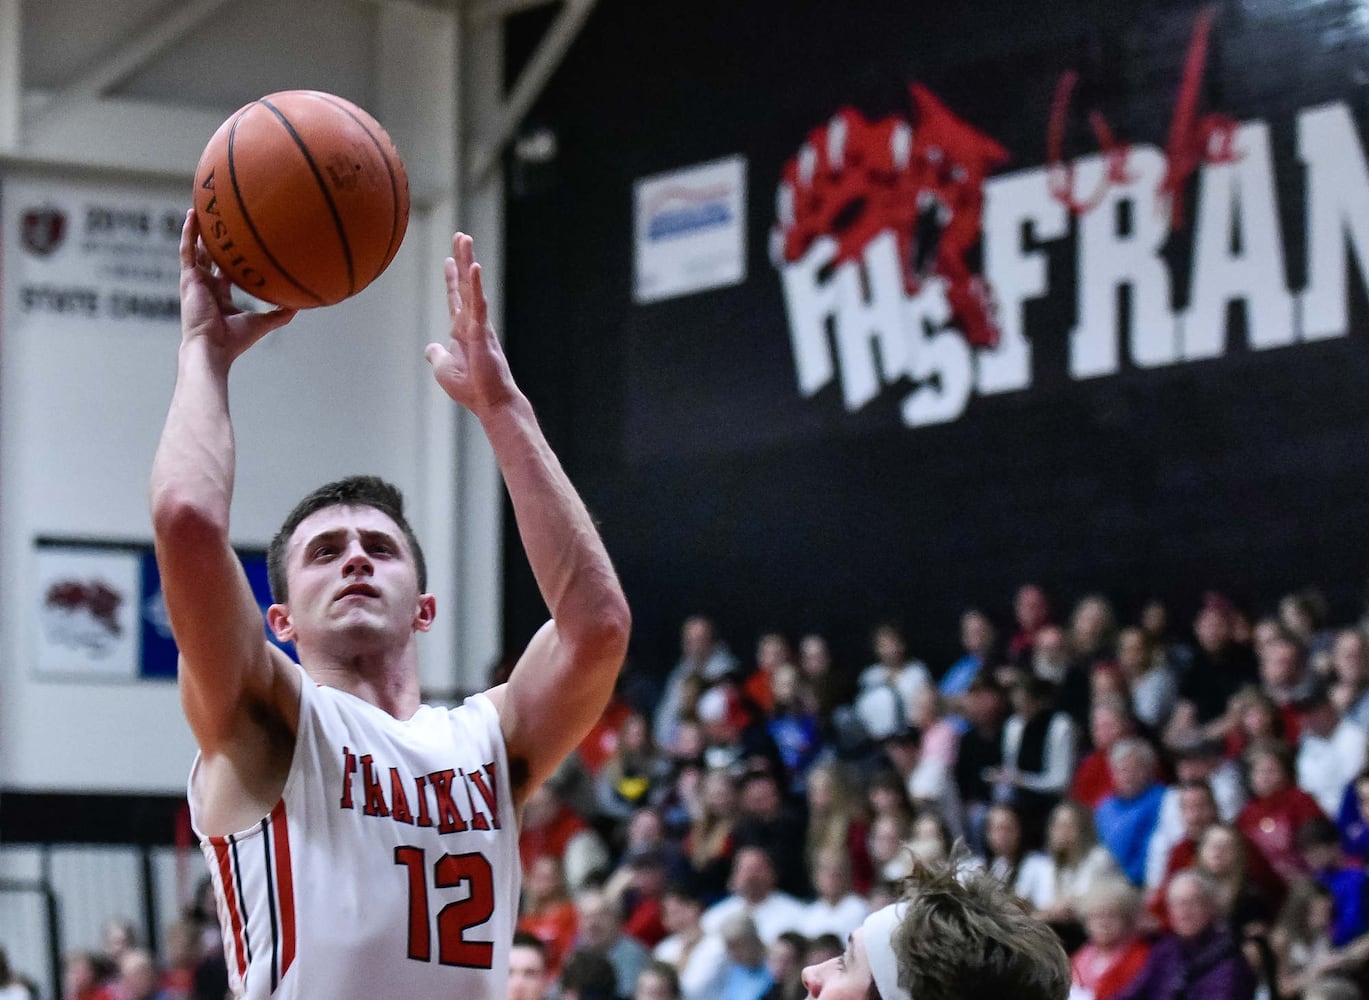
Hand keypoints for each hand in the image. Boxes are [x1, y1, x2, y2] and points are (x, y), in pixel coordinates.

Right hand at [178, 211, 294, 362]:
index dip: (231, 258)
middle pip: (209, 257)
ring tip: (201, 207)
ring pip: (195, 249)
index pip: (224, 272)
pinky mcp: (188, 278)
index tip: (240, 242)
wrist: (214, 348)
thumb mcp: (262, 322)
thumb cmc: (234, 340)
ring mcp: (195, 281)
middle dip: (212, 240)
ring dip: (198, 229)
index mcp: (220, 296)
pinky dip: (189, 232)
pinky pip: (187, 250)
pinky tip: (193, 215)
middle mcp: (206, 286)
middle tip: (218, 219)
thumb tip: (300, 305)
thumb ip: (279, 313)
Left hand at [425, 232, 517, 416]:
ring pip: (472, 287)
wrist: (490, 402)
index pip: (456, 298)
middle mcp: (472, 322)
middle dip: (462, 259)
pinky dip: (475, 285)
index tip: (448, 259)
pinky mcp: (482, 332)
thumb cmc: (471, 388)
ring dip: (468, 262)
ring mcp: (479, 325)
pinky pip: (479, 303)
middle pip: (465, 285)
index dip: (452, 279)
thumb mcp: (444, 369)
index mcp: (462, 331)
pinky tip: (474, 267)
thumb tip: (431, 347)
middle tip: (461, 236)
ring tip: (465, 240)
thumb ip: (437, 354)